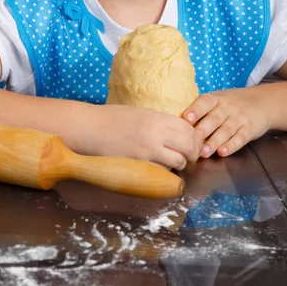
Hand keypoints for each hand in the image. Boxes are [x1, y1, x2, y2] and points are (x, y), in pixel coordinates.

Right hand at [85, 104, 202, 170]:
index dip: (196, 138)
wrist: (90, 127)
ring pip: (179, 161)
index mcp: (157, 117)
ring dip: (179, 164)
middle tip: (189, 157)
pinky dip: (164, 172)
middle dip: (193, 153)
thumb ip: (160, 122)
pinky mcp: (139, 164)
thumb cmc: (112, 118)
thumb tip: (178, 132)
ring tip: (171, 162)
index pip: (189, 129)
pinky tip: (157, 168)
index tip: (193, 143)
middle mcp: (156, 132)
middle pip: (189, 146)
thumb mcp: (140, 113)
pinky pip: (162, 172)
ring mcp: (148, 150)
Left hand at [182, 88, 270, 157]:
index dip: (196, 109)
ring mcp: (239, 118)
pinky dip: (232, 146)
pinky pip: (240, 138)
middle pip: (214, 118)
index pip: (205, 102)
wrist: (262, 102)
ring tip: (203, 153)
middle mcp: (228, 107)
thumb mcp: (218, 99)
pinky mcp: (249, 129)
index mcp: (216, 98)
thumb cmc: (231, 104)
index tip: (186, 118)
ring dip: (214, 142)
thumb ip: (202, 109)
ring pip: (225, 130)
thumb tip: (177, 121)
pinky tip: (223, 152)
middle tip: (191, 141)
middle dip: (202, 130)